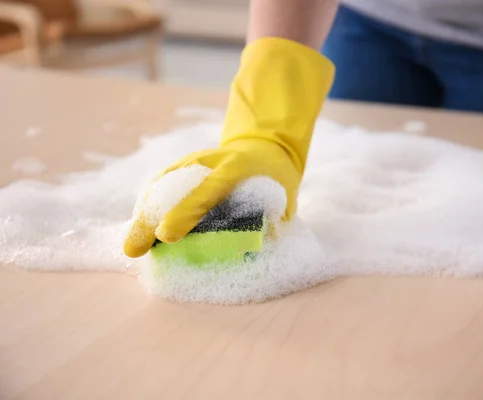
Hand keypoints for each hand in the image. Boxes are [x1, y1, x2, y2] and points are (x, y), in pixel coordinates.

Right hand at [123, 37, 334, 257]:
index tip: (166, 236)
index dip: (186, 213)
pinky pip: (159, 186)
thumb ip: (274, 221)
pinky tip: (139, 229)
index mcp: (238, 168)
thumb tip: (255, 250)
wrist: (264, 145)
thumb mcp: (285, 197)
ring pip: (160, 187)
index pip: (208, 191)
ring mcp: (193, 161)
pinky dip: (148, 207)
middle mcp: (211, 161)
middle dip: (150, 219)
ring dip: (143, 216)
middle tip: (133, 249)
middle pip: (173, 188)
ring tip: (132, 245)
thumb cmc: (276, 178)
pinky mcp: (183, 166)